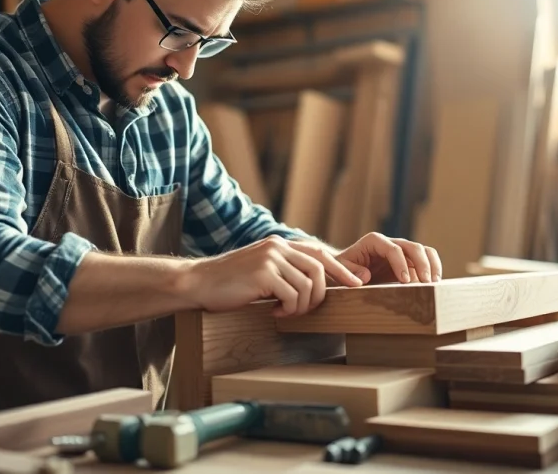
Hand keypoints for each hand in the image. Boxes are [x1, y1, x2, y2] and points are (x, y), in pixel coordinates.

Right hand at [182, 236, 363, 318]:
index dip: (342, 268)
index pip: (319, 253)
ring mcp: (271, 258)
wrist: (199, 282)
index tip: (359, 282)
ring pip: (308, 286)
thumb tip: (313, 285)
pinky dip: (288, 310)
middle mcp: (278, 246)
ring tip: (285, 312)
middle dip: (320, 295)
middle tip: (304, 310)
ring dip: (301, 306)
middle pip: (319, 270)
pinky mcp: (263, 273)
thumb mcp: (261, 271)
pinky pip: (292, 296)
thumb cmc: (230, 283)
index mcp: (280, 244)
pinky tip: (273, 312)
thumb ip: (285, 271)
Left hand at [335, 232, 442, 283]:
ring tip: (435, 283)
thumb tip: (365, 276)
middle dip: (422, 264)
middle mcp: (390, 243)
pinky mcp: (408, 263)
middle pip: (413, 247)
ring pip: (423, 251)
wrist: (345, 270)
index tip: (405, 281)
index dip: (401, 264)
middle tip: (427, 283)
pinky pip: (425, 262)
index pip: (393, 249)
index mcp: (374, 241)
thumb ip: (349, 272)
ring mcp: (401, 252)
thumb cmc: (341, 269)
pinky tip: (433, 286)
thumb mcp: (339, 270)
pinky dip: (431, 271)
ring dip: (432, 265)